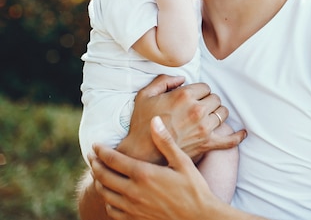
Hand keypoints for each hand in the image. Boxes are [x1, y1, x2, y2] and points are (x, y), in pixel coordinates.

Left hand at [90, 117, 220, 219]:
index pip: (113, 159)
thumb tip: (155, 120)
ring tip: (98, 173)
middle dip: (95, 164)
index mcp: (144, 174)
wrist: (199, 217)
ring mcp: (132, 208)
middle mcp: (134, 191)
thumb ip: (165, 141)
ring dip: (98, 181)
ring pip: (105, 193)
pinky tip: (111, 195)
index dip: (101, 151)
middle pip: (103, 176)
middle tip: (92, 156)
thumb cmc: (194, 188)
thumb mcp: (183, 162)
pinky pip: (112, 210)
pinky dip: (107, 200)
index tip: (95, 144)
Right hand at [117, 75, 245, 162]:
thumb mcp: (145, 95)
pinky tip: (242, 133)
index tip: (192, 98)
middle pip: (215, 99)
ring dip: (217, 114)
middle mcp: (197, 110)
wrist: (142, 153)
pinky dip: (237, 136)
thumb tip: (181, 78)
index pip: (205, 87)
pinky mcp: (207, 144)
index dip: (199, 92)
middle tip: (198, 108)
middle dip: (208, 101)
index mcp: (184, 96)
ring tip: (208, 117)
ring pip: (222, 114)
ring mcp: (204, 128)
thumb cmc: (142, 123)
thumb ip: (163, 80)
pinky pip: (229, 140)